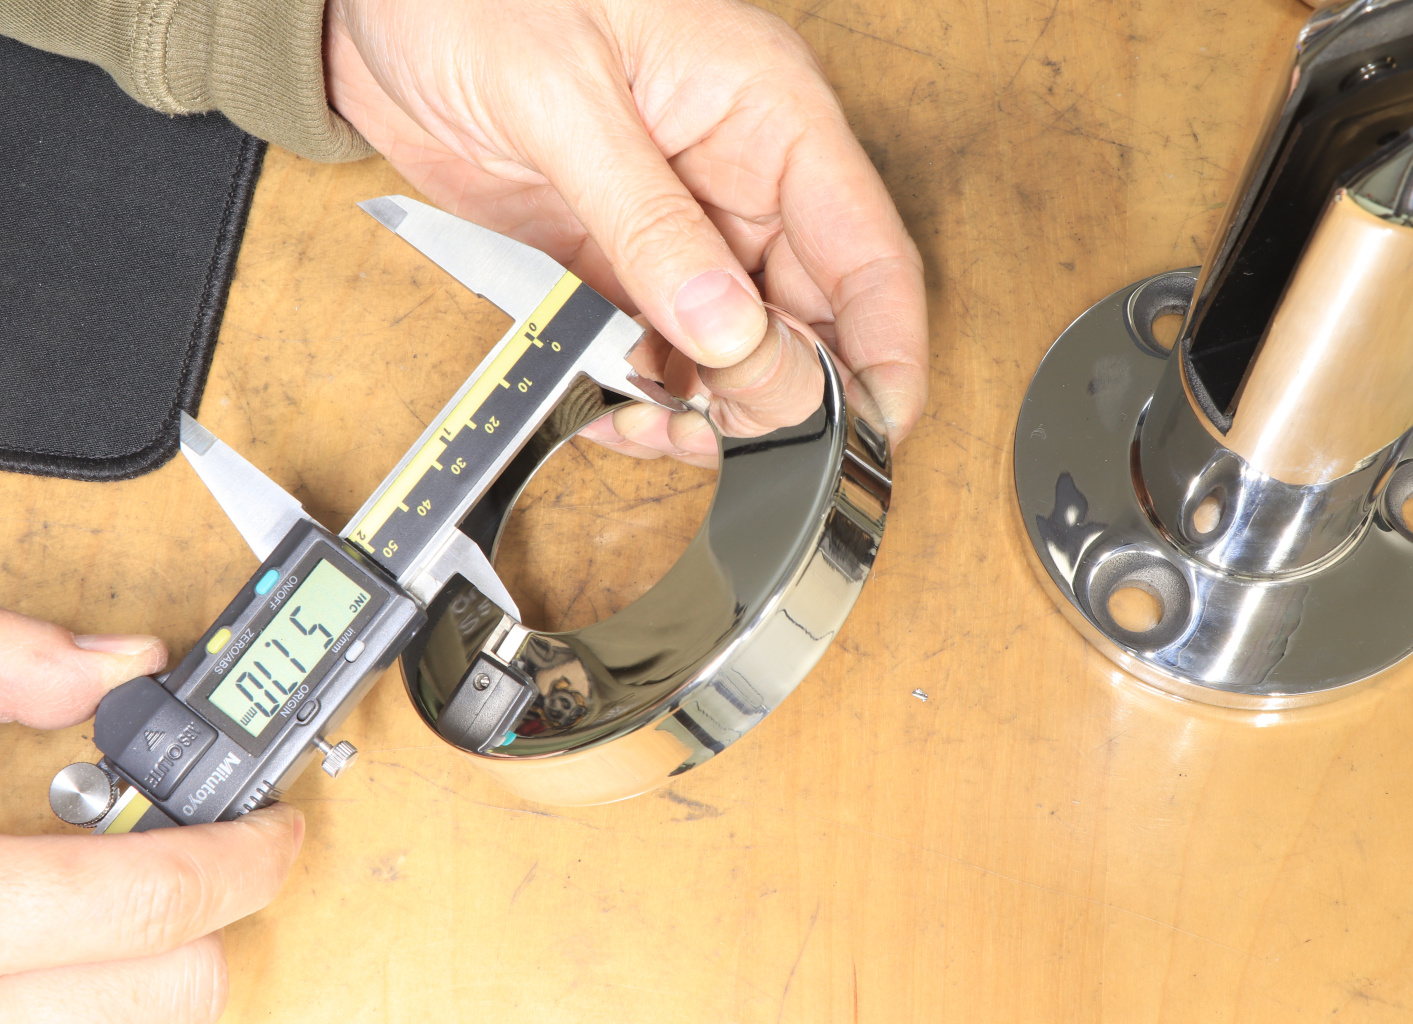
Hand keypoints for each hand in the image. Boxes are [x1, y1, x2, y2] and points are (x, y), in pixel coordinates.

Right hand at [0, 610, 303, 1022]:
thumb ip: (10, 663)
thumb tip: (124, 662)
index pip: (152, 903)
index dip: (244, 858)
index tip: (280, 827)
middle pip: (172, 994)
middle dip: (221, 915)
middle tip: (230, 852)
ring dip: (155, 963)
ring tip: (139, 888)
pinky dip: (95, 985)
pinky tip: (74, 931)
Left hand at [324, 0, 926, 465]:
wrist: (373, 10)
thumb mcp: (562, 98)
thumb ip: (646, 219)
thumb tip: (724, 328)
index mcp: (767, 112)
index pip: (865, 249)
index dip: (884, 350)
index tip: (872, 431)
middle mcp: (740, 177)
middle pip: (812, 318)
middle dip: (782, 396)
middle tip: (724, 436)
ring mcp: (681, 227)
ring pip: (740, 350)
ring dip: (712, 410)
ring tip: (655, 429)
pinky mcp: (622, 263)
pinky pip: (662, 351)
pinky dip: (649, 396)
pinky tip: (615, 411)